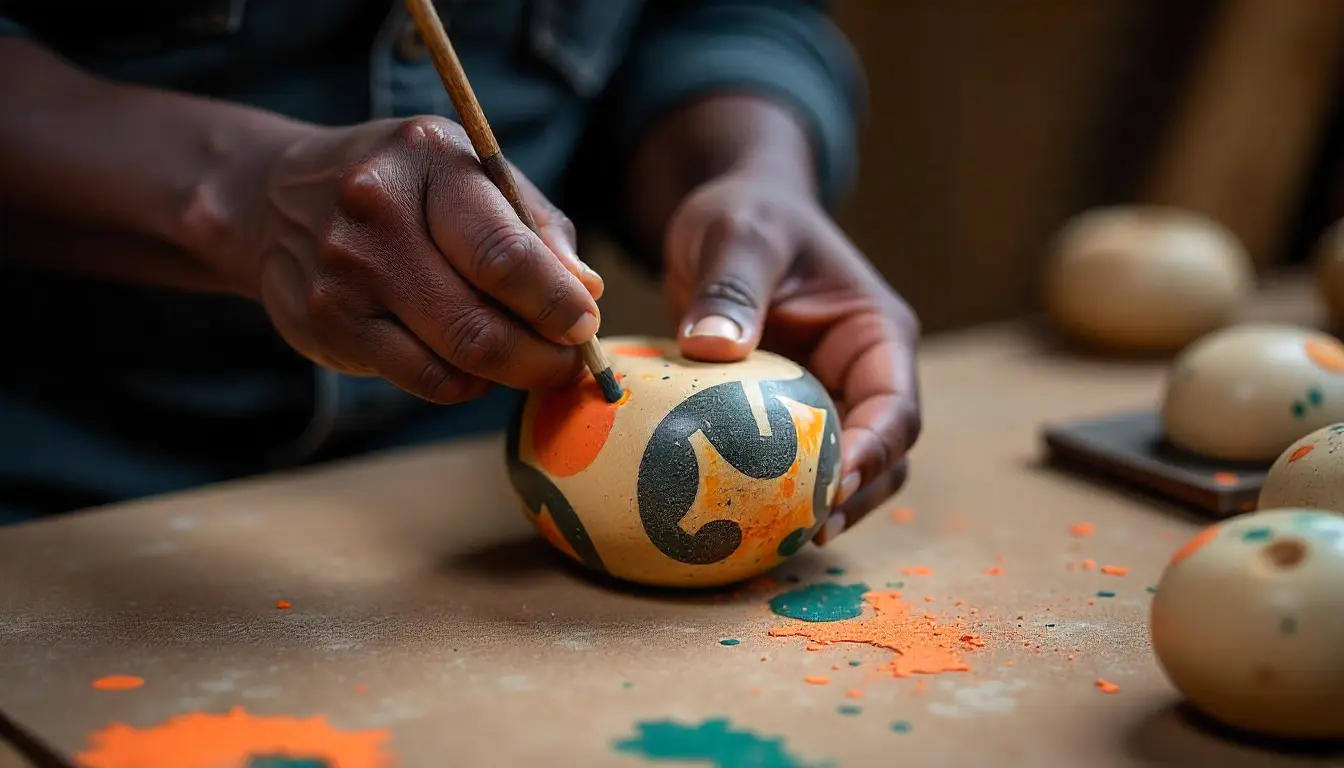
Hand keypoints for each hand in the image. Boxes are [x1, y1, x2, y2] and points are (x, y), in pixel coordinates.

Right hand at [246, 116, 604, 402]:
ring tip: (533, 364)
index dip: (556, 303)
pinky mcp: (327, 323)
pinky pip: (423, 379)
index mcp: (430, 160)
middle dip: (543, 355)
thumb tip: (585, 291)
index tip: (585, 327)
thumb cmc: (406, 188)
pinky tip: (478, 366)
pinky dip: (466, 383)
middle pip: (481, 320)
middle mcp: (378, 212)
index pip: (504, 252)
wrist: (278, 199)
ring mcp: (344, 272)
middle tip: (571, 364)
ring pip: (454, 358)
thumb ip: (535, 226)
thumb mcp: (472, 173)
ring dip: (511, 374)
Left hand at [663, 169, 921, 543]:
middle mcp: (864, 373)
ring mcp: (829, 397)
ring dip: (824, 506)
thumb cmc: (748, 214)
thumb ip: (731, 285)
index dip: (874, 451)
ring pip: (846, 469)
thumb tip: (714, 347)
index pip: (895, 405)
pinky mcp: (789, 414)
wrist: (730, 215)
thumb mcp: (739, 234)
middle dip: (856, 497)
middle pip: (883, 454)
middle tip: (807, 532)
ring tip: (782, 543)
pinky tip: (741, 519)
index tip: (835, 484)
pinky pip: (792, 462)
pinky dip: (777, 492)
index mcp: (876, 333)